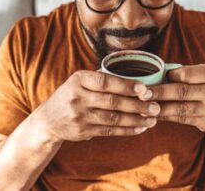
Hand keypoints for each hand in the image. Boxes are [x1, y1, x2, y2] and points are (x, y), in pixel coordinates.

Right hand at [33, 70, 159, 141]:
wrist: (48, 120)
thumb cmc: (70, 95)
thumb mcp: (78, 81)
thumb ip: (100, 77)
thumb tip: (133, 75)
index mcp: (78, 80)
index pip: (105, 81)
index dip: (126, 85)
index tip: (144, 88)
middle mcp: (77, 97)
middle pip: (112, 101)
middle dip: (137, 105)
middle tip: (156, 106)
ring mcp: (80, 116)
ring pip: (113, 118)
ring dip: (136, 119)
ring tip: (153, 119)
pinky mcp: (83, 131)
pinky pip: (109, 130)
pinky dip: (127, 130)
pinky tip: (140, 128)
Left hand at [137, 64, 204, 131]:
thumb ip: (186, 73)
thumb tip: (157, 74)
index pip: (187, 74)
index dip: (169, 76)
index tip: (154, 78)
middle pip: (182, 92)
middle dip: (160, 92)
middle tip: (142, 93)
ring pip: (180, 108)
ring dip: (159, 108)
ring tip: (143, 106)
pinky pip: (181, 119)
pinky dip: (165, 116)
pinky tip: (153, 114)